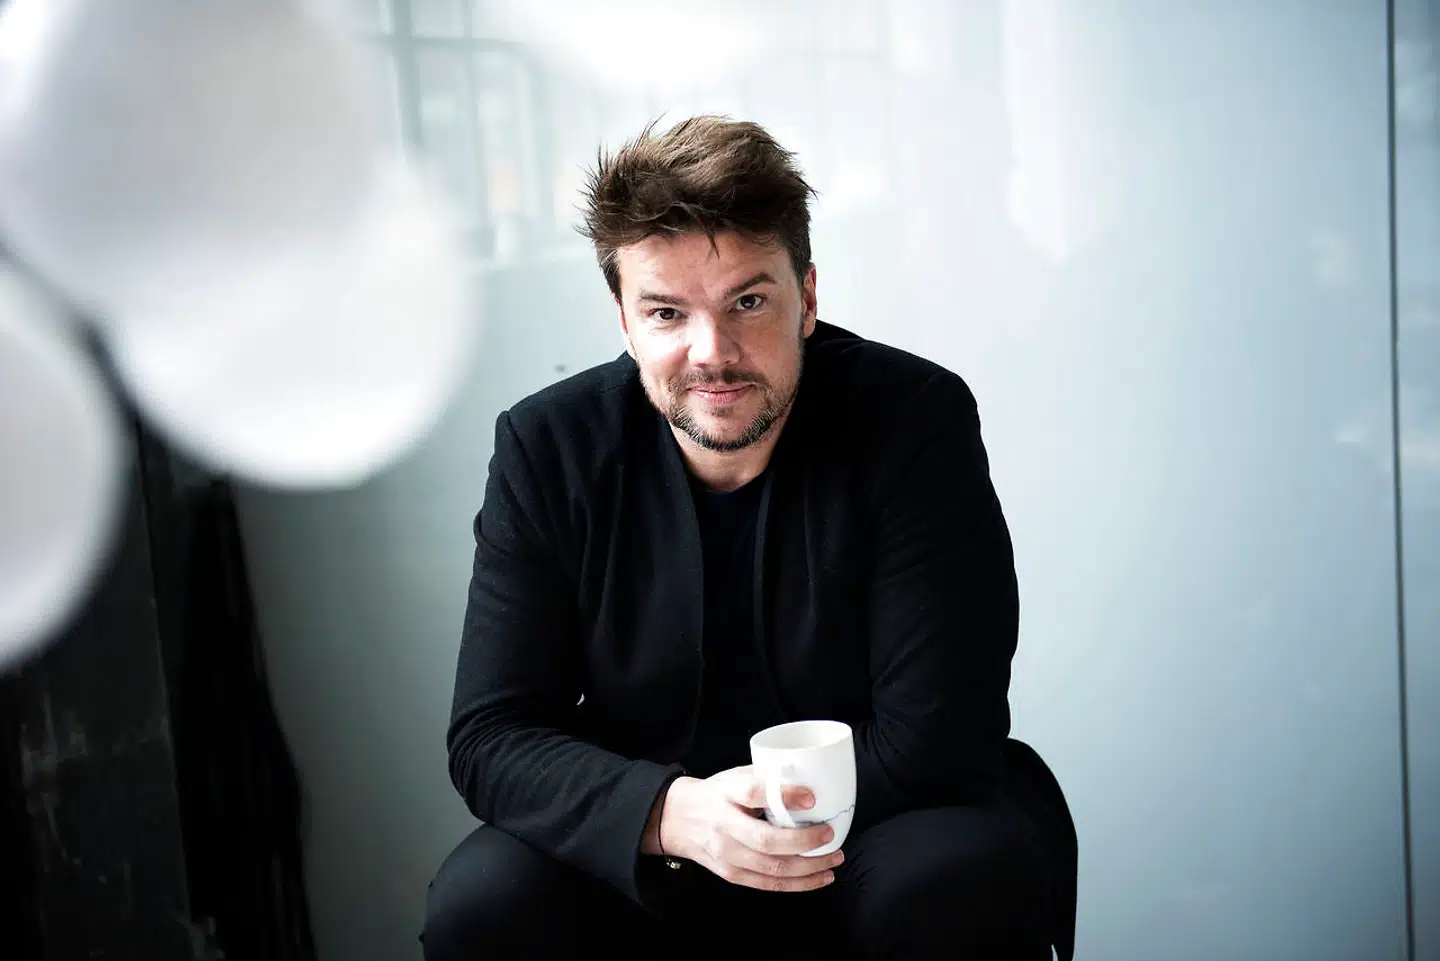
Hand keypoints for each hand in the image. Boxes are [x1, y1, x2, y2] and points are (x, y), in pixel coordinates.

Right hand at [658, 766, 842, 891]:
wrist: (678, 820)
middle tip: (830, 834)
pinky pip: (770, 884)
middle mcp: (724, 826)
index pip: (754, 793)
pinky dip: (798, 884)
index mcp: (726, 794)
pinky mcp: (731, 875)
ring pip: (773, 868)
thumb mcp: (735, 776)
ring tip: (833, 859)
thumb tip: (810, 783)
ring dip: (809, 868)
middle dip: (805, 842)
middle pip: (767, 841)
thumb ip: (767, 779)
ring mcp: (726, 855)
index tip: (812, 797)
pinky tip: (819, 878)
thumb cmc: (715, 794)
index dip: (785, 795)